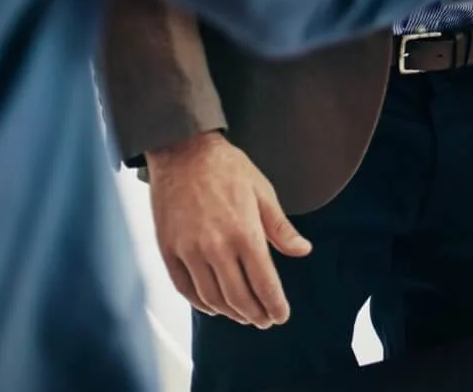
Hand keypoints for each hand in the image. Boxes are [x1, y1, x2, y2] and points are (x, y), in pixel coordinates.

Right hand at [144, 131, 310, 326]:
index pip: (264, 282)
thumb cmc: (227, 169)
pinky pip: (185, 288)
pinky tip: (213, 307)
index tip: (281, 316)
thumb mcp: (263, 192)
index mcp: (245, 232)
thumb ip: (281, 228)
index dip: (274, 304)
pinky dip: (201, 303)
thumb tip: (302, 250)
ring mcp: (189, 251)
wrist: (183, 151)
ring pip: (212, 297)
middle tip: (265, 321)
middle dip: (255, 314)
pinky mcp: (169, 250)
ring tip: (243, 316)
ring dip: (230, 313)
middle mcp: (216, 247)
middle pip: (238, 297)